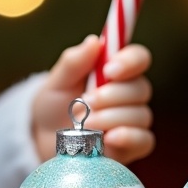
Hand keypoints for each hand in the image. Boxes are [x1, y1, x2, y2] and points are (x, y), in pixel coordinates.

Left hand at [31, 35, 153, 164]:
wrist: (43, 139)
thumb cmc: (53, 105)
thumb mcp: (57, 81)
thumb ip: (74, 62)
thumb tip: (94, 41)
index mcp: (115, 71)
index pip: (138, 58)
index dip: (130, 61)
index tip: (109, 70)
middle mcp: (129, 94)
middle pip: (141, 88)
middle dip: (112, 95)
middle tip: (86, 101)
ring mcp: (133, 121)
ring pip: (140, 115)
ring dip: (110, 118)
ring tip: (85, 123)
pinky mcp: (132, 145)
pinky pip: (144, 140)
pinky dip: (128, 137)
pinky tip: (108, 138)